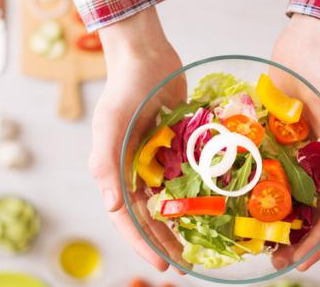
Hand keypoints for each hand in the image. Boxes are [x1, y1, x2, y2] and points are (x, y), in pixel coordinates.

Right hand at [91, 7, 184, 270]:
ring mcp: (156, 159)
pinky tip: (213, 207)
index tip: (163, 265)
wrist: (147, 55)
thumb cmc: (124, 87)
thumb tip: (111, 207)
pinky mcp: (176, 146)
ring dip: (181, 223)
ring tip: (198, 246)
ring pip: (168, 200)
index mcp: (115, 169)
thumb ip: (105, 164)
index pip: (126, 216)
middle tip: (184, 266)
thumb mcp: (110, 124)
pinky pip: (185, 176)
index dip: (142, 243)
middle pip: (147, 215)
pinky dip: (195, 194)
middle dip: (163, 241)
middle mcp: (134, 169)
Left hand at [269, 14, 319, 269]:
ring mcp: (290, 151)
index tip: (300, 263)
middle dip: (292, 237)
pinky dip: (249, 184)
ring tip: (249, 239)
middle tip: (269, 258)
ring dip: (268, 217)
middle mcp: (314, 163)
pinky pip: (258, 164)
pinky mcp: (268, 135)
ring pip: (280, 193)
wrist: (308, 41)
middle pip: (305, 210)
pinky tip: (231, 198)